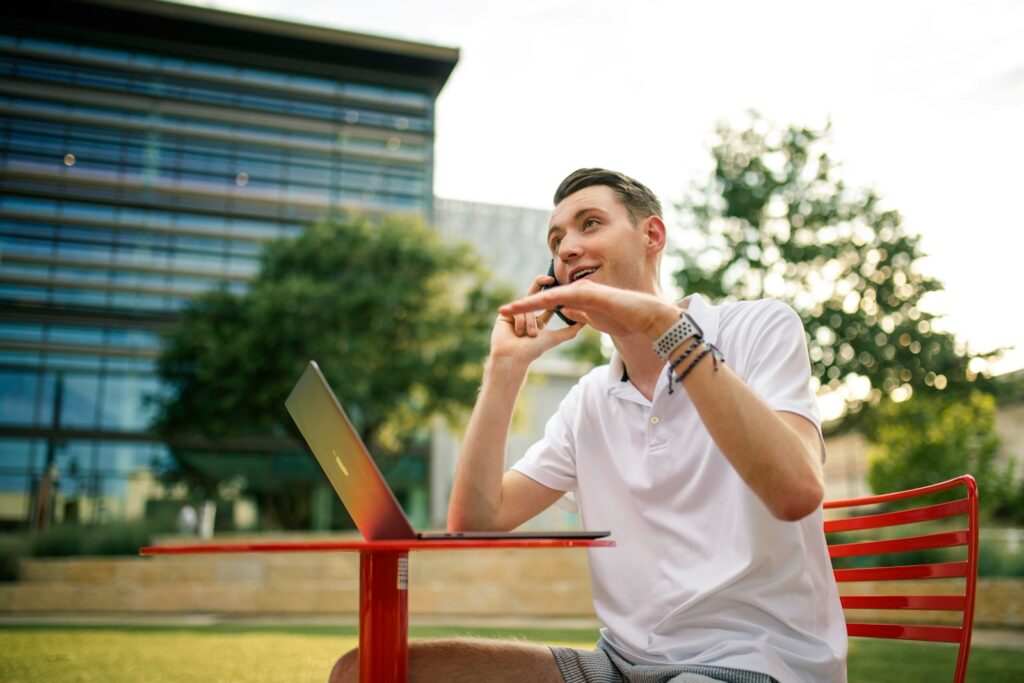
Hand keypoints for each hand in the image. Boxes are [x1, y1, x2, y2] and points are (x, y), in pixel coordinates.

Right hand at [490, 274, 583, 365]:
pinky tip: (518, 334)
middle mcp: (526, 316)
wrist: (513, 358)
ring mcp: (514, 314)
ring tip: (530, 335)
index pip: (547, 305)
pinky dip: (521, 323)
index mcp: (538, 322)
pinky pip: (518, 311)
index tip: (560, 287)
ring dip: (531, 322)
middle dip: (540, 283)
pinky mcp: (505, 315)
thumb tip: (584, 322)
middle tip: (550, 278)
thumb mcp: (554, 338)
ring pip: (528, 308)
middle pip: (534, 294)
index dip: (553, 295)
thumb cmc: (533, 350)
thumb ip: (569, 330)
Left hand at [498, 280, 677, 340]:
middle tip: (502, 311)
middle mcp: (576, 291)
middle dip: (523, 305)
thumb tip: (565, 311)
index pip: (548, 304)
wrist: (642, 315)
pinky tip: (535, 305)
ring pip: (550, 296)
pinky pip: (566, 297)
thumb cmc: (622, 318)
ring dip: (529, 303)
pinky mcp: (590, 293)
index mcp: (576, 299)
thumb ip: (579, 313)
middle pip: (544, 298)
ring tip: (510, 310)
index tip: (512, 315)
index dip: (529, 309)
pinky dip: (550, 301)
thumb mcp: (594, 319)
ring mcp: (582, 290)